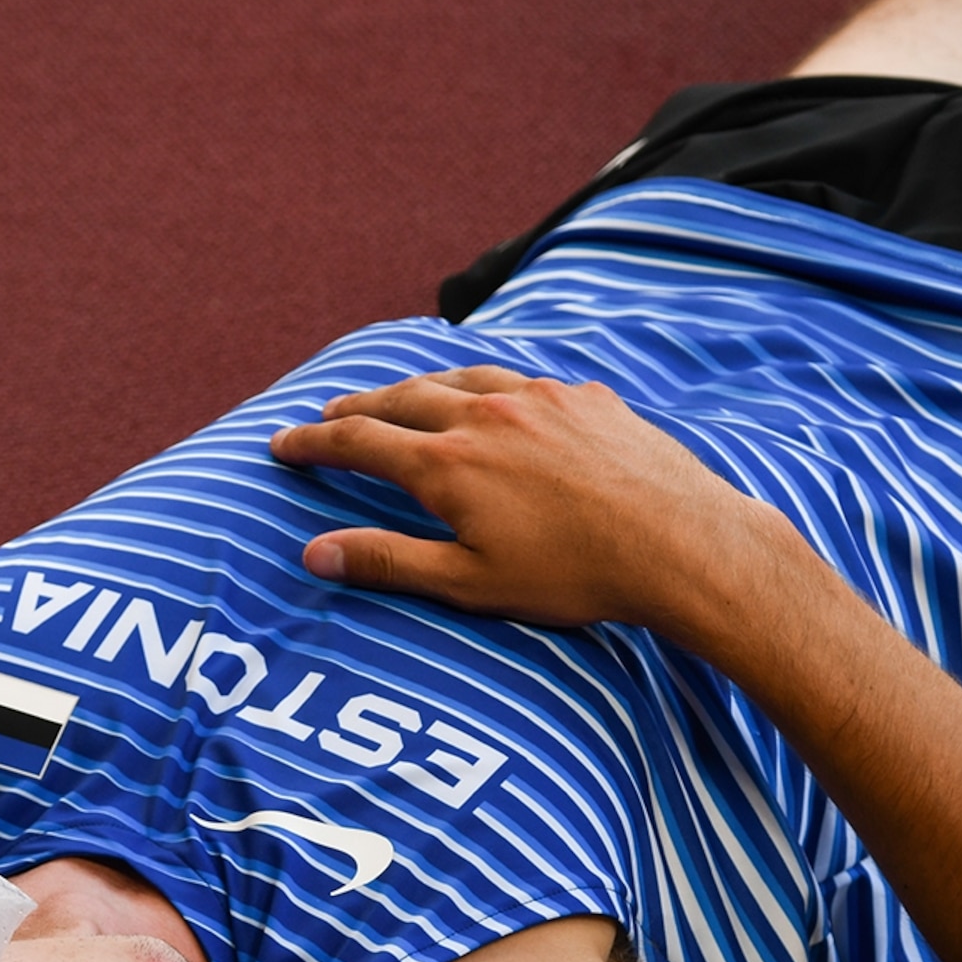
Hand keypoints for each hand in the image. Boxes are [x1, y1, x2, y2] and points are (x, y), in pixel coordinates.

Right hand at [267, 366, 775, 635]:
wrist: (679, 542)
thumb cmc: (574, 576)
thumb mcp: (469, 584)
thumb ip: (389, 562)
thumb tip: (315, 552)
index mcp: (447, 462)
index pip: (359, 442)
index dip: (314, 443)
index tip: (282, 443)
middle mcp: (486, 414)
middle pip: (402, 398)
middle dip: (359, 406)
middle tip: (330, 413)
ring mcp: (540, 398)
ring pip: (462, 378)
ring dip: (421, 386)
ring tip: (402, 396)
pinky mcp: (586, 398)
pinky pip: (521, 380)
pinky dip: (488, 386)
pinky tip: (495, 400)